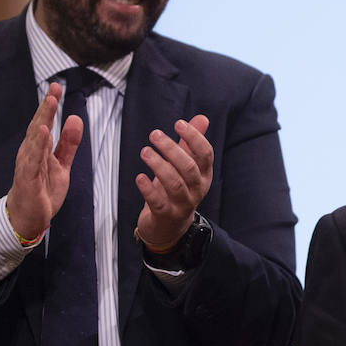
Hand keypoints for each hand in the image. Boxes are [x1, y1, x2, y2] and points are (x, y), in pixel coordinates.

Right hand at [6, 83, 81, 240]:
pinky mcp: (27, 179)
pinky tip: (42, 132)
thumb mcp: (61, 165)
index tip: (57, 87)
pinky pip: (32, 160)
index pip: (44, 122)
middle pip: (38, 126)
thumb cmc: (41, 191)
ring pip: (34, 139)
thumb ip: (68, 143)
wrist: (28, 218)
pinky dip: (37, 145)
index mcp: (38, 149)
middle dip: (46, 107)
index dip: (50, 105)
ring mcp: (27, 165)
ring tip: (50, 103)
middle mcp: (30, 153)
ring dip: (42, 120)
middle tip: (54, 88)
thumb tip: (75, 118)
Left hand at [134, 115, 212, 250]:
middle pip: (188, 167)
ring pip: (174, 183)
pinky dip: (148, 188)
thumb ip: (191, 143)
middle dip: (171, 148)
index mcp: (204, 175)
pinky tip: (140, 177)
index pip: (205, 154)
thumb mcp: (186, 166)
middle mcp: (197, 189)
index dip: (194, 137)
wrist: (170, 227)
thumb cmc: (177, 191)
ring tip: (145, 152)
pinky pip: (158, 201)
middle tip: (154, 135)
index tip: (178, 123)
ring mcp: (183, 203)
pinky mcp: (166, 214)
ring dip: (158, 165)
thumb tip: (202, 118)